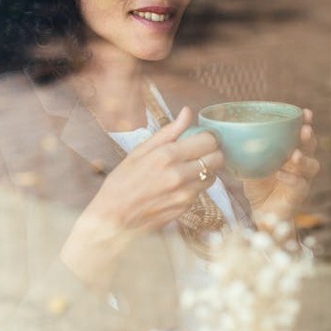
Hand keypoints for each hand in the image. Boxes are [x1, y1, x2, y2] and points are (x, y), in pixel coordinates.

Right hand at [61, 107, 222, 288]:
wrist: (113, 218)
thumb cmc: (121, 183)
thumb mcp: (139, 151)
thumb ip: (168, 132)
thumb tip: (187, 112)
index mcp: (167, 156)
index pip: (208, 140)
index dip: (208, 136)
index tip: (201, 137)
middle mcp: (180, 175)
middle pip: (217, 158)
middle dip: (212, 152)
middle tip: (200, 151)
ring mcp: (185, 193)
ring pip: (213, 175)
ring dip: (206, 169)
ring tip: (187, 168)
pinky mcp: (186, 207)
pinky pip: (201, 190)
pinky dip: (196, 185)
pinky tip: (178, 184)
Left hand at [243, 108, 320, 225]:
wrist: (261, 212)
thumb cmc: (258, 185)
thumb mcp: (252, 165)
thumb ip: (248, 151)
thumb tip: (227, 133)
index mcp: (291, 151)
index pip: (301, 134)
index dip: (305, 123)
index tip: (305, 112)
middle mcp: (300, 164)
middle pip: (311, 147)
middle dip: (308, 137)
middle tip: (304, 130)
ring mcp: (302, 179)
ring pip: (311, 166)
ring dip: (303, 159)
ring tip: (294, 155)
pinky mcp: (298, 195)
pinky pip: (299, 185)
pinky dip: (290, 178)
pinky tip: (281, 174)